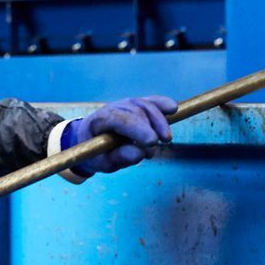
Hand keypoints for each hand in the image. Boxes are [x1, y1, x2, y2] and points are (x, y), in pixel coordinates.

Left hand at [60, 95, 177, 178]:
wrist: (90, 142)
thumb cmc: (96, 153)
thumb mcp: (103, 162)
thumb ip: (119, 157)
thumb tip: (139, 153)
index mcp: (99, 120)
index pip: (120, 119)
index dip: (138, 128)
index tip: (152, 142)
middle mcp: (113, 108)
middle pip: (135, 110)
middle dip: (151, 126)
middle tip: (161, 144)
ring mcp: (125, 105)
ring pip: (145, 105)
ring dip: (159, 120)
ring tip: (167, 138)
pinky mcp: (137, 106)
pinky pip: (150, 102)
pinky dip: (162, 104)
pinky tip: (174, 108)